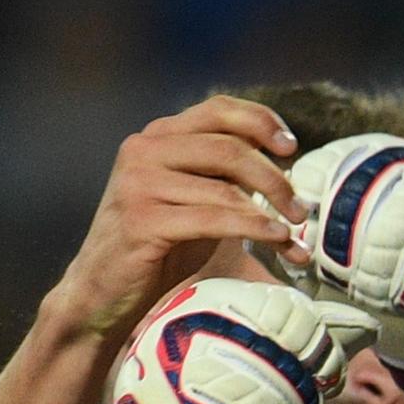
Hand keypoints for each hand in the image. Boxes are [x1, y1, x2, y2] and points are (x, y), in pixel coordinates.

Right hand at [51, 96, 310, 343]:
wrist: (101, 294)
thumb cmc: (156, 250)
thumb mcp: (191, 201)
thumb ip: (222, 176)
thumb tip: (283, 167)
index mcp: (158, 137)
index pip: (218, 109)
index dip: (261, 122)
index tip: (291, 148)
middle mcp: (145, 150)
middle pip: (229, 148)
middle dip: (275, 179)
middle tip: (302, 210)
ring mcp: (139, 184)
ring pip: (225, 187)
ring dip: (271, 213)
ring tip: (295, 237)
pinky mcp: (142, 221)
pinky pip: (213, 219)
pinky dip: (253, 229)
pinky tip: (277, 240)